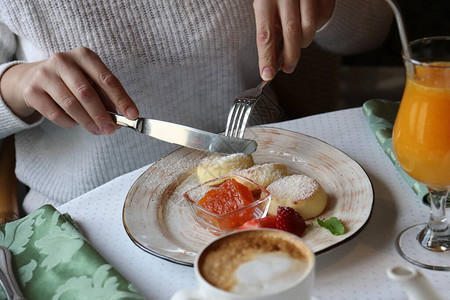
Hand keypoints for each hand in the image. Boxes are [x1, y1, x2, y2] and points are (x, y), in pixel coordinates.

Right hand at [0, 46, 138, 134]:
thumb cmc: (72, 80)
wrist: (33, 76)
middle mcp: (62, 61)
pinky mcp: (32, 91)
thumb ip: (106, 96)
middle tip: (112, 129)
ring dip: (87, 122)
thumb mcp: (91, 80)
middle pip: (86, 92)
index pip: (106, 79)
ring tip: (98, 131)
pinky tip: (77, 124)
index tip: (132, 114)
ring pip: (70, 104)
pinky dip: (70, 123)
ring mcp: (44, 75)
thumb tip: (122, 118)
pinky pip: (55, 114)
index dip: (121, 98)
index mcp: (84, 56)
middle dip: (102, 115)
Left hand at [253, 0, 334, 79]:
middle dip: (290, 56)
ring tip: (298, 41)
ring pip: (309, 28)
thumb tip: (271, 59)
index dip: (266, 57)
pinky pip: (322, 18)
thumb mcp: (266, 6)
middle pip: (291, 33)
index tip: (267, 74)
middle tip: (288, 68)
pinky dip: (316, 26)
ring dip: (304, 42)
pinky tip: (308, 22)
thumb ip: (269, 29)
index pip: (265, 34)